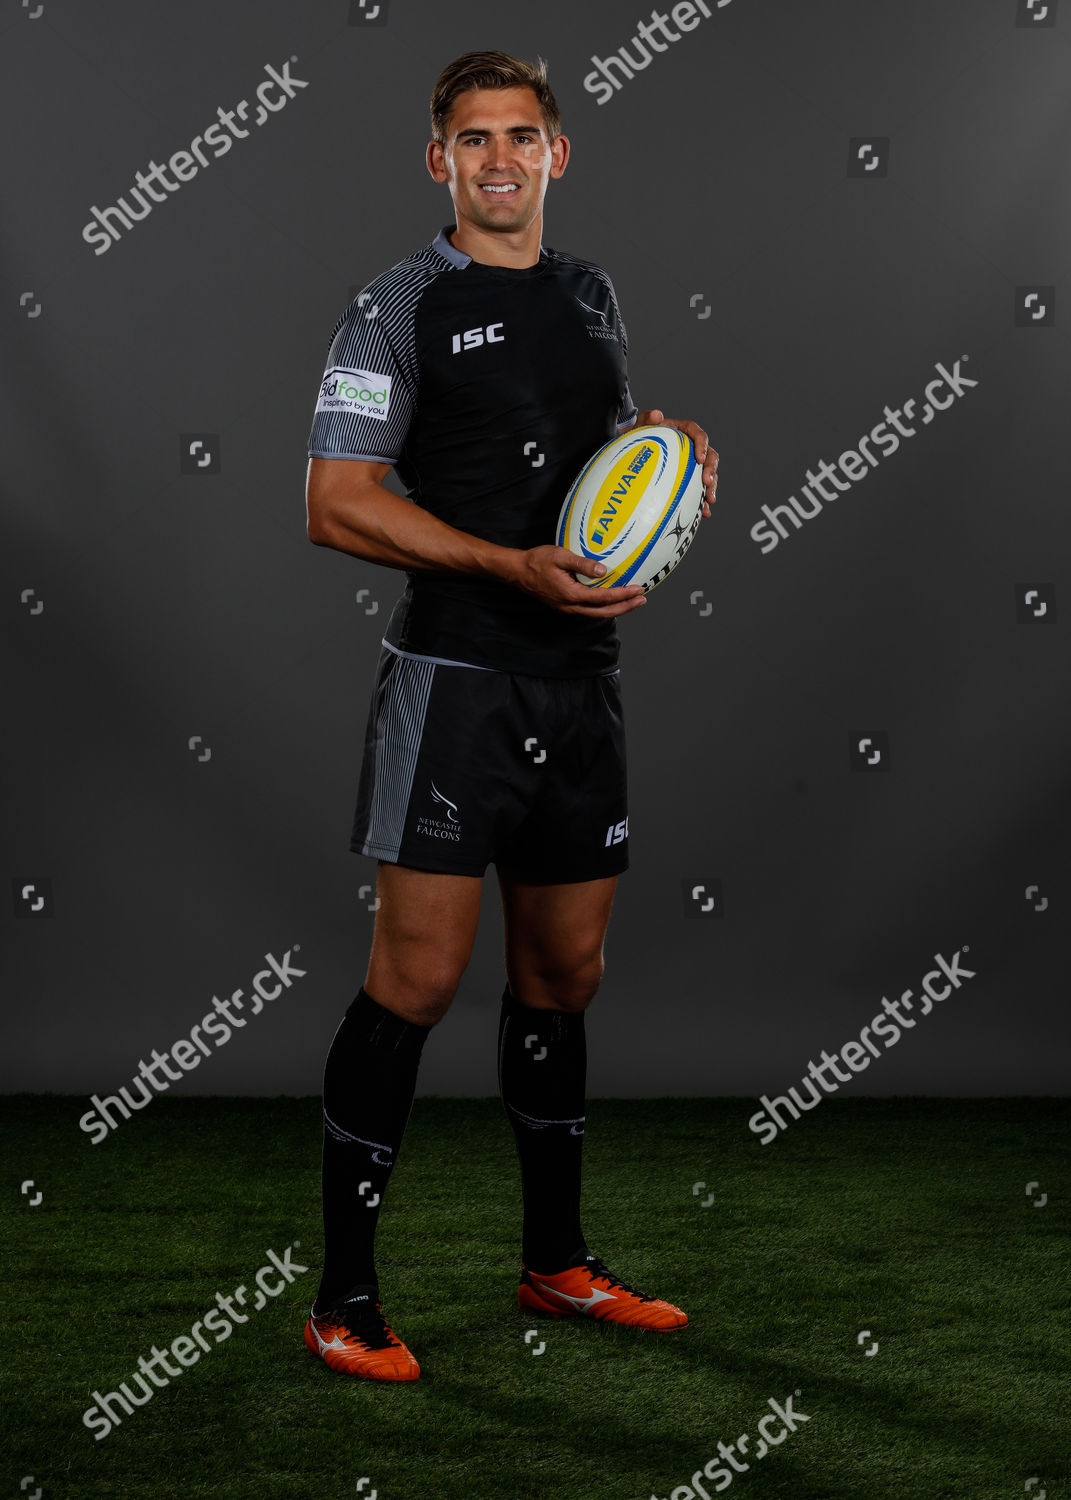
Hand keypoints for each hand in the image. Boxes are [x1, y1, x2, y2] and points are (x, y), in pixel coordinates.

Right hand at [506, 544, 646, 616]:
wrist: (517, 572)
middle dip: (625, 607)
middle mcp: (571, 606)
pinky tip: (611, 600)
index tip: (638, 589)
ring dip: (616, 608)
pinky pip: (589, 610)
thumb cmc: (537, 561)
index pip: (603, 598)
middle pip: (604, 613)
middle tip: (642, 599)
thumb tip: (604, 570)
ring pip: (597, 614)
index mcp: (571, 595)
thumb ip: (583, 563)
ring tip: (632, 601)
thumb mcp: (561, 556)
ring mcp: (567, 608)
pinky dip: (604, 607)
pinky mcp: (565, 606)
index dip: (623, 595)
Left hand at [633, 409, 718, 516]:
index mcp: (683, 432)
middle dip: (711, 469)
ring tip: (709, 501)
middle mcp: (691, 448)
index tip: (699, 458)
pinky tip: (703, 512)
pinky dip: (701, 500)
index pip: (698, 434)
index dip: (702, 445)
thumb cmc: (637, 436)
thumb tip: (657, 414)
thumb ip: (646, 418)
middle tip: (707, 482)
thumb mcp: (639, 425)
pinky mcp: (687, 478)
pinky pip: (698, 489)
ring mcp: (690, 464)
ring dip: (711, 487)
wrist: (632, 451)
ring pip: (707, 474)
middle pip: (709, 456)